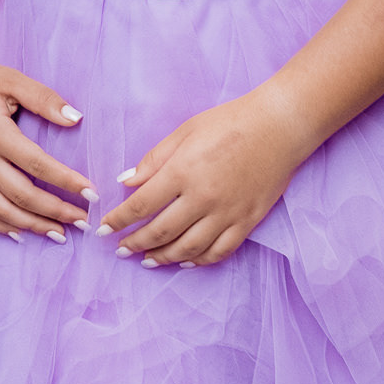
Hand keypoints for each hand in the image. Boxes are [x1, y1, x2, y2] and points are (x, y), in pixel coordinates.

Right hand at [0, 47, 93, 241]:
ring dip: (31, 225)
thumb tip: (75, 118)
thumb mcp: (12, 79)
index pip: (37, 164)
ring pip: (0, 210)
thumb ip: (43, 98)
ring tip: (59, 233)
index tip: (91, 192)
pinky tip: (20, 233)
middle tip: (83, 220)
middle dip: (55, 211)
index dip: (66, 181)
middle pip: (20, 194)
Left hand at [99, 88, 309, 267]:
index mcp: (183, 171)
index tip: (103, 229)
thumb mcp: (185, 131)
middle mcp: (203, 198)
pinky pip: (219, 251)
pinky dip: (199, 261)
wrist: (279, 127)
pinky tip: (185, 261)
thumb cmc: (230, 122)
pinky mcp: (247, 222)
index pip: (141, 205)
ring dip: (163, 257)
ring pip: (188, 248)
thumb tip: (126, 182)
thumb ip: (154, 159)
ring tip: (147, 259)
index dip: (119, 220)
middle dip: (136, 244)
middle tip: (121, 250)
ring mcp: (227, 213)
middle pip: (161, 231)